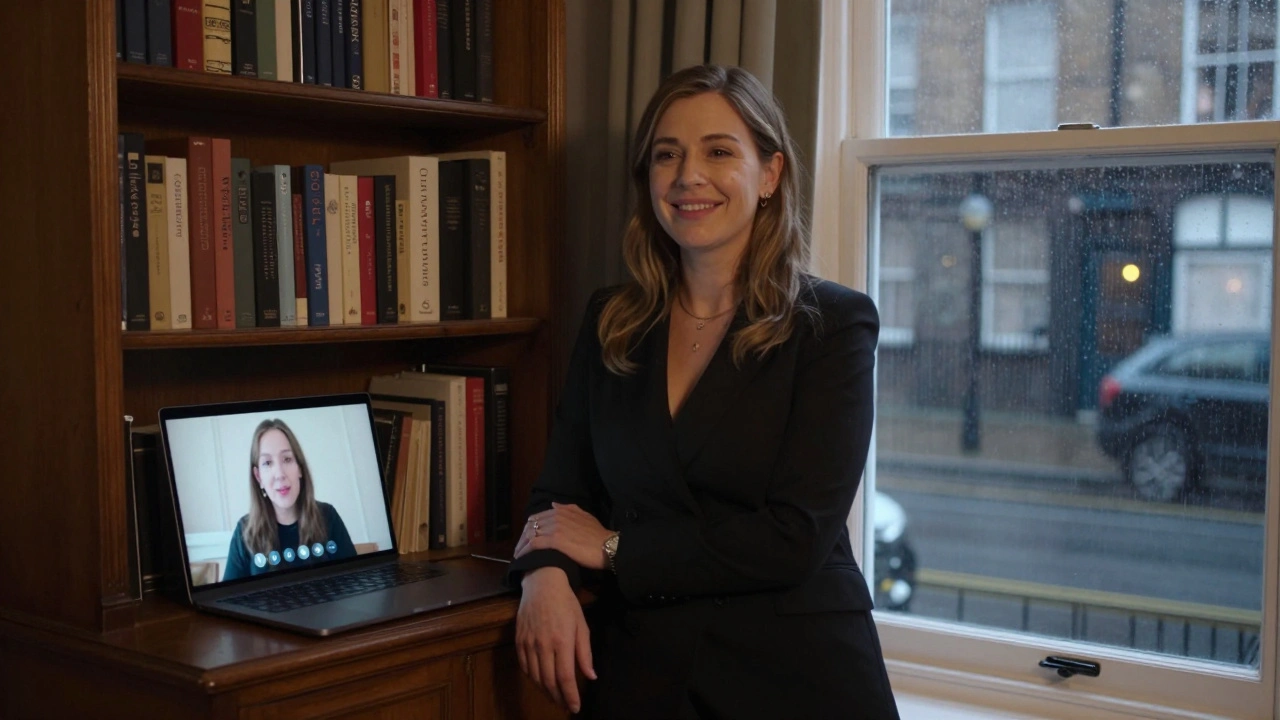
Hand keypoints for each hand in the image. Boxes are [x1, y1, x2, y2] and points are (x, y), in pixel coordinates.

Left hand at [513, 502, 613, 569]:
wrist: (607, 546)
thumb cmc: (598, 534)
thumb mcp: (585, 516)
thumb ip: (569, 509)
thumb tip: (554, 504)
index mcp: (562, 510)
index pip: (537, 517)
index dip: (529, 528)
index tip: (526, 538)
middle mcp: (556, 516)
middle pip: (531, 525)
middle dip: (522, 537)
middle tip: (519, 548)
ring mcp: (555, 527)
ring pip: (530, 534)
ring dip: (521, 545)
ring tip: (517, 555)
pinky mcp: (555, 540)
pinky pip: (534, 543)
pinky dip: (525, 550)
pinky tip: (521, 557)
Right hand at [517, 566, 595, 713]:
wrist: (542, 584)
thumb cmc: (566, 603)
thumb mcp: (581, 625)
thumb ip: (585, 653)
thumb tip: (590, 677)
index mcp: (562, 641)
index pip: (565, 677)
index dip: (570, 696)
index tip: (575, 707)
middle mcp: (543, 645)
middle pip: (548, 681)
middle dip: (558, 698)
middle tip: (566, 706)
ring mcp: (528, 643)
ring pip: (535, 677)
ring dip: (545, 691)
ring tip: (555, 698)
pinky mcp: (519, 641)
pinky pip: (524, 667)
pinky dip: (533, 679)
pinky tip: (541, 682)